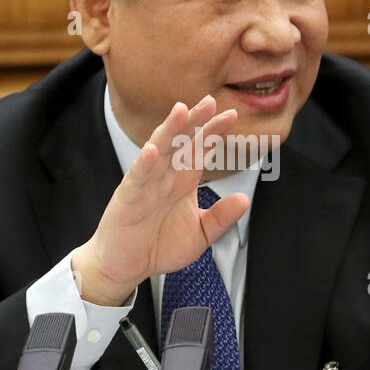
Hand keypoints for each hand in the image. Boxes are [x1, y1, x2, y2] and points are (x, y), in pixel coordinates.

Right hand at [71, 96, 249, 305]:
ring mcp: (145, 186)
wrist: (125, 268)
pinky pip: (136, 180)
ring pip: (158, 153)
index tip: (231, 116)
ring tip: (181, 112)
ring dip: (169, 132)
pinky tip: (153, 151)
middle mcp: (164, 178)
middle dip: (195, 122)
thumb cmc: (157, 247)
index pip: (199, 151)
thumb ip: (220, 217)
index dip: (213, 133)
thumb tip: (244, 200)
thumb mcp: (200, 235)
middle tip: (210, 102)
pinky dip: (144, 165)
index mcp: (182, 182)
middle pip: (180, 144)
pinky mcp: (127, 201)